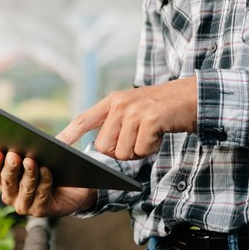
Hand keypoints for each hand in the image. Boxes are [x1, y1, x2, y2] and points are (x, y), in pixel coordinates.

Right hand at [0, 149, 96, 216]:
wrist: (73, 191)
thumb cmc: (53, 169)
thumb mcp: (44, 154)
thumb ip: (41, 145)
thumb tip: (48, 128)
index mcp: (4, 178)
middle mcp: (10, 194)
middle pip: (7, 180)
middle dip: (10, 167)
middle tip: (13, 155)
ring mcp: (24, 204)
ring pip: (25, 188)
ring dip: (28, 174)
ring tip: (30, 161)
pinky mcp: (40, 210)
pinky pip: (41, 194)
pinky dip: (44, 181)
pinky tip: (46, 170)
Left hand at [57, 76, 197, 159]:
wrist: (193, 97)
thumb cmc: (162, 109)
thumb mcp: (134, 109)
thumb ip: (115, 123)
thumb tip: (100, 148)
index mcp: (112, 102)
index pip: (84, 119)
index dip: (69, 133)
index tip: (56, 144)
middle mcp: (120, 105)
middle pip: (104, 146)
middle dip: (120, 152)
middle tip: (137, 139)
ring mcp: (134, 111)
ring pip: (122, 152)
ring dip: (138, 150)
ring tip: (149, 134)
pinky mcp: (150, 119)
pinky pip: (141, 149)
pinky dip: (151, 148)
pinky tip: (159, 134)